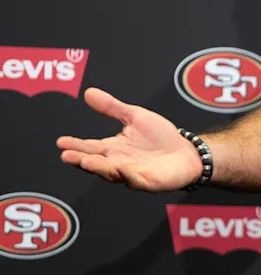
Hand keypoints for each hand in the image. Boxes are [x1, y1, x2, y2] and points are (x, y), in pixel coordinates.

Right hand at [57, 88, 203, 191]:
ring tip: (87, 161)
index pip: (90, 147)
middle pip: (96, 163)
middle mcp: (118, 163)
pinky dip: (128, 176)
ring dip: (100, 168)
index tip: (61, 141)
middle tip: (67, 156)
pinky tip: (121, 169)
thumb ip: (112, 107)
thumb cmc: (160, 136)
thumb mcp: (135, 116)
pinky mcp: (148, 182)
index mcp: (113, 148)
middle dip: (81, 160)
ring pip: (112, 173)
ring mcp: (132, 174)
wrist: (186, 152)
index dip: (75, 145)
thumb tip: (88, 92)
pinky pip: (136, 181)